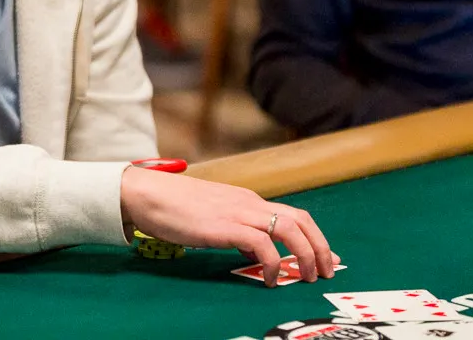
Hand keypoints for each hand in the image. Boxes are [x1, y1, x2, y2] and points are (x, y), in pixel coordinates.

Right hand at [120, 167, 339, 286]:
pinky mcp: (226, 226)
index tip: (323, 256)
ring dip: (305, 255)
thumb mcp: (211, 213)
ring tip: (306, 277)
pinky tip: (270, 279)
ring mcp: (238, 212)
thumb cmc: (172, 205)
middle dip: (319, 247)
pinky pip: (263, 245)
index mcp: (246, 199)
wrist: (147, 194)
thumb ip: (233, 226)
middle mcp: (249, 203)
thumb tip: (248, 247)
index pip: (293, 213)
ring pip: (290, 229)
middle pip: (301, 219)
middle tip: (325, 270)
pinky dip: (274, 263)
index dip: (314, 236)